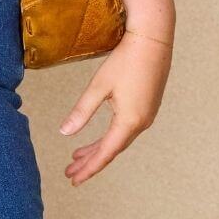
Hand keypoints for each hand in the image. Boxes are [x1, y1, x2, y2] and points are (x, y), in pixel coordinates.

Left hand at [56, 28, 173, 185]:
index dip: (88, 168)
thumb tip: (64, 133)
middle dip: (90, 162)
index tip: (73, 180)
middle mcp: (142, 123)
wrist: (153, 38)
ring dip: (99, 149)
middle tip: (70, 172)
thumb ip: (82, 111)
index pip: (105, 153)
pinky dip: (110, 138)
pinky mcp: (148, 106)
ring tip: (77, 156)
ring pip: (119, 140)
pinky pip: (126, 130)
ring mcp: (147, 115)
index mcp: (129, 121)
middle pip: (112, 150)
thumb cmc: (126, 59)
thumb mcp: (99, 86)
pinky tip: (99, 138)